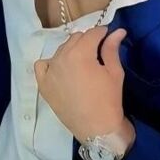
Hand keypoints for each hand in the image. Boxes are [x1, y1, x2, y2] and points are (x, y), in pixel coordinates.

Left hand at [33, 25, 128, 142]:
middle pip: (75, 39)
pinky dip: (51, 63)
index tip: (107, 35)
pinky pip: (42, 65)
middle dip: (87, 40)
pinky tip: (61, 69)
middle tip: (97, 51)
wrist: (97, 129)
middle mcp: (61, 58)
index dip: (101, 32)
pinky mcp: (43, 84)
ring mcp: (50, 71)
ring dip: (71, 50)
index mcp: (80, 54)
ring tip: (82, 62)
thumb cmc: (109, 100)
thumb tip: (118, 31)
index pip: (91, 34)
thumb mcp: (114, 72)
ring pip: (60, 50)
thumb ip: (112, 49)